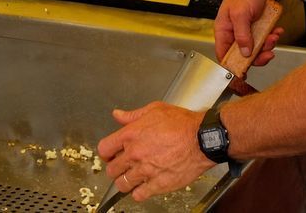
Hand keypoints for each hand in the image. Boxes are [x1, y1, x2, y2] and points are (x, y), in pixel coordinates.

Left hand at [98, 101, 214, 200]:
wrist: (201, 139)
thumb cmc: (182, 123)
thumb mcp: (154, 110)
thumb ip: (132, 115)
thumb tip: (118, 115)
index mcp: (130, 135)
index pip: (104, 148)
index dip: (106, 152)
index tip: (110, 154)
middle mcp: (135, 154)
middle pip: (111, 169)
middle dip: (115, 168)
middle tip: (121, 167)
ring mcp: (146, 171)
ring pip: (122, 184)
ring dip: (124, 182)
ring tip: (130, 179)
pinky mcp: (159, 184)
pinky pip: (139, 195)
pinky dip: (138, 193)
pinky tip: (143, 187)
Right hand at [213, 0, 282, 66]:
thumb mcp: (241, 13)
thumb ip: (242, 34)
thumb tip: (244, 53)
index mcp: (224, 30)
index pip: (224, 53)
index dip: (232, 65)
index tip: (243, 74)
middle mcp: (234, 32)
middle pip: (243, 54)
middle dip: (257, 55)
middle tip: (267, 52)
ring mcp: (247, 31)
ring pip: (256, 48)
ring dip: (267, 45)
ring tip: (273, 36)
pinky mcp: (258, 28)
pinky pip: (265, 40)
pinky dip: (272, 38)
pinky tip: (276, 31)